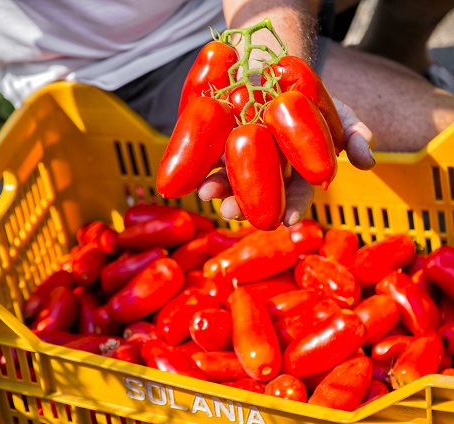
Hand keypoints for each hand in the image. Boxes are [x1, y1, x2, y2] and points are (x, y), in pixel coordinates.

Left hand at [197, 97, 375, 224]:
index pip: (295, 195)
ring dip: (216, 188)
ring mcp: (237, 159)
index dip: (293, 207)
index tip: (288, 219)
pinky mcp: (213, 144)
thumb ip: (353, 135)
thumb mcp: (337, 113)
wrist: (273, 67)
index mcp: (294, 172)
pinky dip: (197, 164)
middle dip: (243, 205)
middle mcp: (264, 172)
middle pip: (254, 194)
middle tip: (233, 212)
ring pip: (226, 180)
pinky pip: (203, 158)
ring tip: (207, 192)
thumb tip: (368, 162)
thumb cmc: (309, 98)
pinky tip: (191, 171)